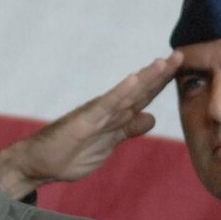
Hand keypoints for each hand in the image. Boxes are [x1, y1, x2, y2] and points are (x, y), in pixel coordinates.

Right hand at [0, 52, 180, 198]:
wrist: (39, 164)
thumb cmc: (69, 155)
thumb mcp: (109, 144)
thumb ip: (128, 130)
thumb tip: (151, 117)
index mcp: (115, 116)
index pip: (144, 97)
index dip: (162, 83)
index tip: (181, 68)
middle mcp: (108, 110)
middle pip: (140, 90)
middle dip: (161, 74)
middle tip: (181, 55)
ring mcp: (97, 114)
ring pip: (126, 93)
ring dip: (145, 78)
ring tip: (163, 62)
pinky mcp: (85, 121)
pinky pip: (106, 104)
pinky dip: (120, 92)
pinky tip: (133, 79)